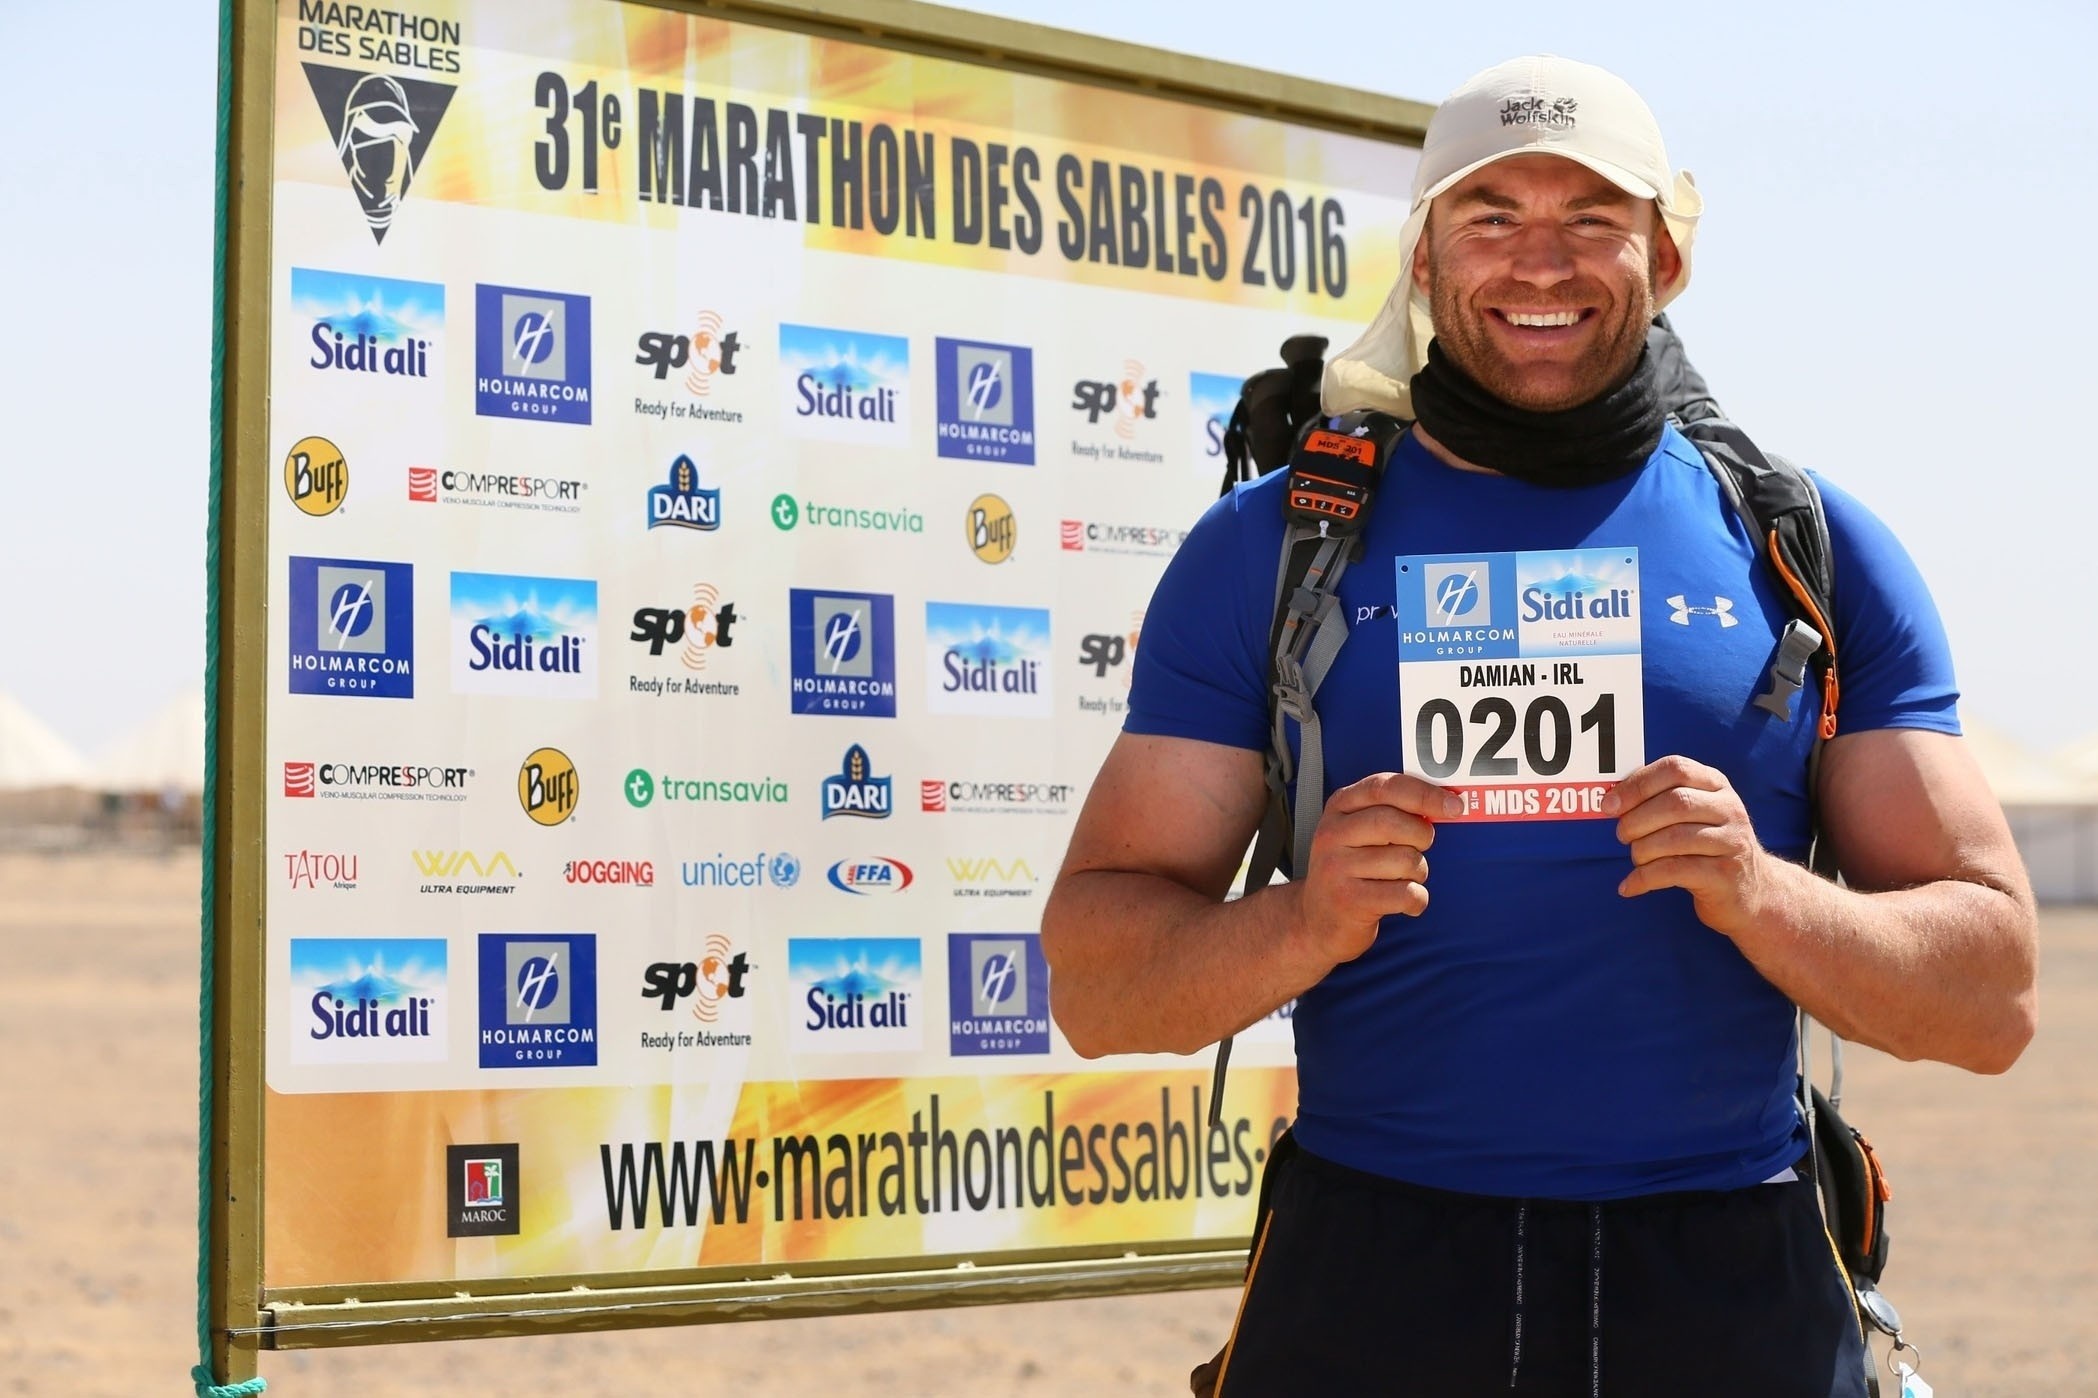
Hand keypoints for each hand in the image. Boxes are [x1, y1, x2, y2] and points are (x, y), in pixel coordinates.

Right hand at [1295, 771, 1461, 966]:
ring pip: (1405, 861)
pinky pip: (1405, 893)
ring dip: (1418, 873)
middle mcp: (1331, 834)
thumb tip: (1449, 802)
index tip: (1455, 806)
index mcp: (1339, 807)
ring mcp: (1336, 868)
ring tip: (1402, 879)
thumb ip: (1394, 811)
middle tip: (1420, 848)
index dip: (1424, 794)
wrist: (1316, 920)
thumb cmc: (1354, 868)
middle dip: (1422, 837)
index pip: (1384, 787)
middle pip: (1395, 823)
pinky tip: (1404, 902)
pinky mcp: (1349, 901)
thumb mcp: (1360, 831)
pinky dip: (1417, 900)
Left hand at [1604, 755, 1771, 936]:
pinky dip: (1643, 879)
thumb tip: (1610, 799)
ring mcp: (1731, 842)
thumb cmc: (1706, 847)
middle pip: (1674, 803)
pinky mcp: (1725, 875)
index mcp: (1717, 785)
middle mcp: (1729, 809)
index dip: (1637, 784)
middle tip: (1622, 835)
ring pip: (1674, 838)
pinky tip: (1629, 886)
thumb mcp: (1694, 815)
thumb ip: (1659, 800)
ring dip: (1641, 850)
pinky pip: (1674, 872)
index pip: (1675, 769)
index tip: (1609, 804)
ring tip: (1636, 858)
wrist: (1753, 891)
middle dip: (1636, 820)